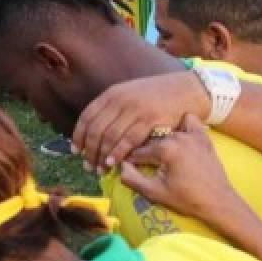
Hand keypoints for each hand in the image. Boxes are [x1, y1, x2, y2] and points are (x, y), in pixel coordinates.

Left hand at [72, 71, 210, 171]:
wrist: (186, 90)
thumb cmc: (156, 96)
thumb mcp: (129, 94)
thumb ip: (112, 109)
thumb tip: (91, 131)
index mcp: (112, 94)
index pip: (87, 117)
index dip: (78, 136)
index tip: (75, 151)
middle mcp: (120, 100)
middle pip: (96, 129)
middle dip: (89, 151)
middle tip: (87, 166)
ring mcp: (135, 109)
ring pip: (110, 137)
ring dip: (102, 156)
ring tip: (99, 169)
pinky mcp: (150, 119)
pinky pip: (129, 140)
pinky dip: (118, 154)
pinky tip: (113, 164)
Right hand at [119, 114, 241, 231]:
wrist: (218, 202)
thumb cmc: (186, 199)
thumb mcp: (154, 192)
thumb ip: (131, 178)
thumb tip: (119, 165)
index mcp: (165, 149)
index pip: (136, 151)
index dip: (128, 160)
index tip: (124, 166)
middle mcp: (178, 136)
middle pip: (149, 139)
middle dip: (141, 150)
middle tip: (139, 163)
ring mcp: (192, 134)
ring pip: (165, 130)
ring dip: (157, 139)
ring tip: (156, 153)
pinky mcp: (202, 137)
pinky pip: (188, 121)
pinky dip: (180, 125)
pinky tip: (176, 137)